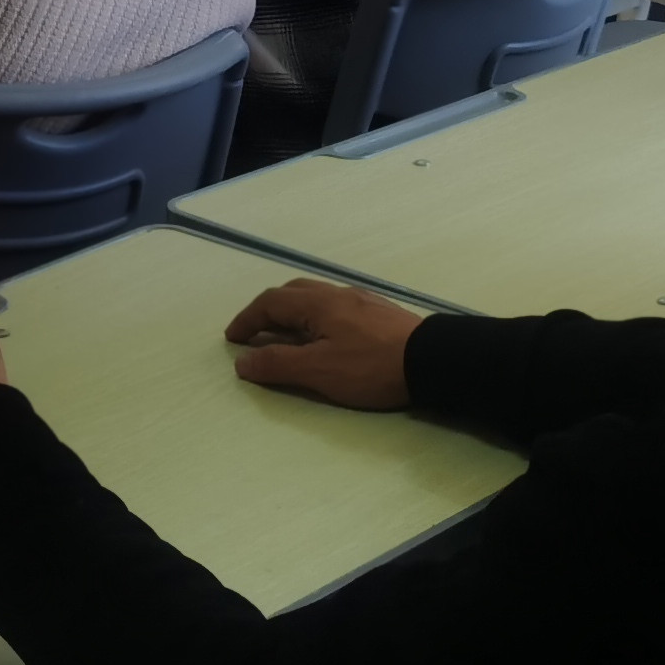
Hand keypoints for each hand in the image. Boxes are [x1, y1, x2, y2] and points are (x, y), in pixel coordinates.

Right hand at [225, 279, 424, 409]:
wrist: (431, 361)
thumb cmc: (370, 367)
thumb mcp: (318, 371)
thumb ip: (278, 364)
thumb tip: (242, 361)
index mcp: (317, 304)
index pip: (270, 302)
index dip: (247, 319)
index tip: (232, 339)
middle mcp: (337, 294)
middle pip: (293, 293)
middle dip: (268, 312)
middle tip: (256, 334)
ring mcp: (361, 301)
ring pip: (317, 299)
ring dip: (294, 314)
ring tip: (289, 337)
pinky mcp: (380, 313)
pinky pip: (337, 308)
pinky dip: (317, 319)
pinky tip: (328, 338)